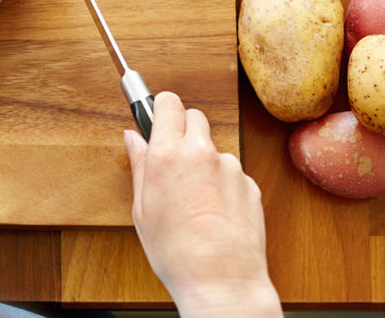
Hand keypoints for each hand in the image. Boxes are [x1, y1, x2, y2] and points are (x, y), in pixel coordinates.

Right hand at [124, 92, 281, 317]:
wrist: (221, 281)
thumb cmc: (176, 252)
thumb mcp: (142, 209)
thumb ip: (140, 165)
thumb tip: (134, 139)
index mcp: (167, 154)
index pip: (168, 103)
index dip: (163, 107)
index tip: (159, 114)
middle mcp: (201, 153)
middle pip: (195, 117)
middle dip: (184, 130)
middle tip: (175, 158)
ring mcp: (230, 167)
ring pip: (214, 148)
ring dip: (205, 162)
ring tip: (196, 201)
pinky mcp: (250, 184)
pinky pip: (233, 173)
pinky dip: (224, 185)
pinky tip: (215, 214)